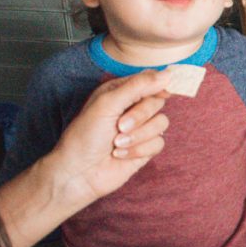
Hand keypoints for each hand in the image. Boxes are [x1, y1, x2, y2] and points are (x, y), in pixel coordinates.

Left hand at [0, 70, 170, 246]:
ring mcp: (140, 129)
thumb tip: (167, 74)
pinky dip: (139, 150)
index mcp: (120, 92)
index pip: (150, 80)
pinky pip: (159, 143)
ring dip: (138, 136)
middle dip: (140, 116)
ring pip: (162, 124)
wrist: (78, 172)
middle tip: (120, 126)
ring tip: (117, 143)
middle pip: (158, 102)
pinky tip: (120, 154)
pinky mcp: (145, 149)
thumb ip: (139, 86)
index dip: (157, 85)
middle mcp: (132, 108)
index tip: (160, 92)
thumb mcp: (108, 103)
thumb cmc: (84, 136)